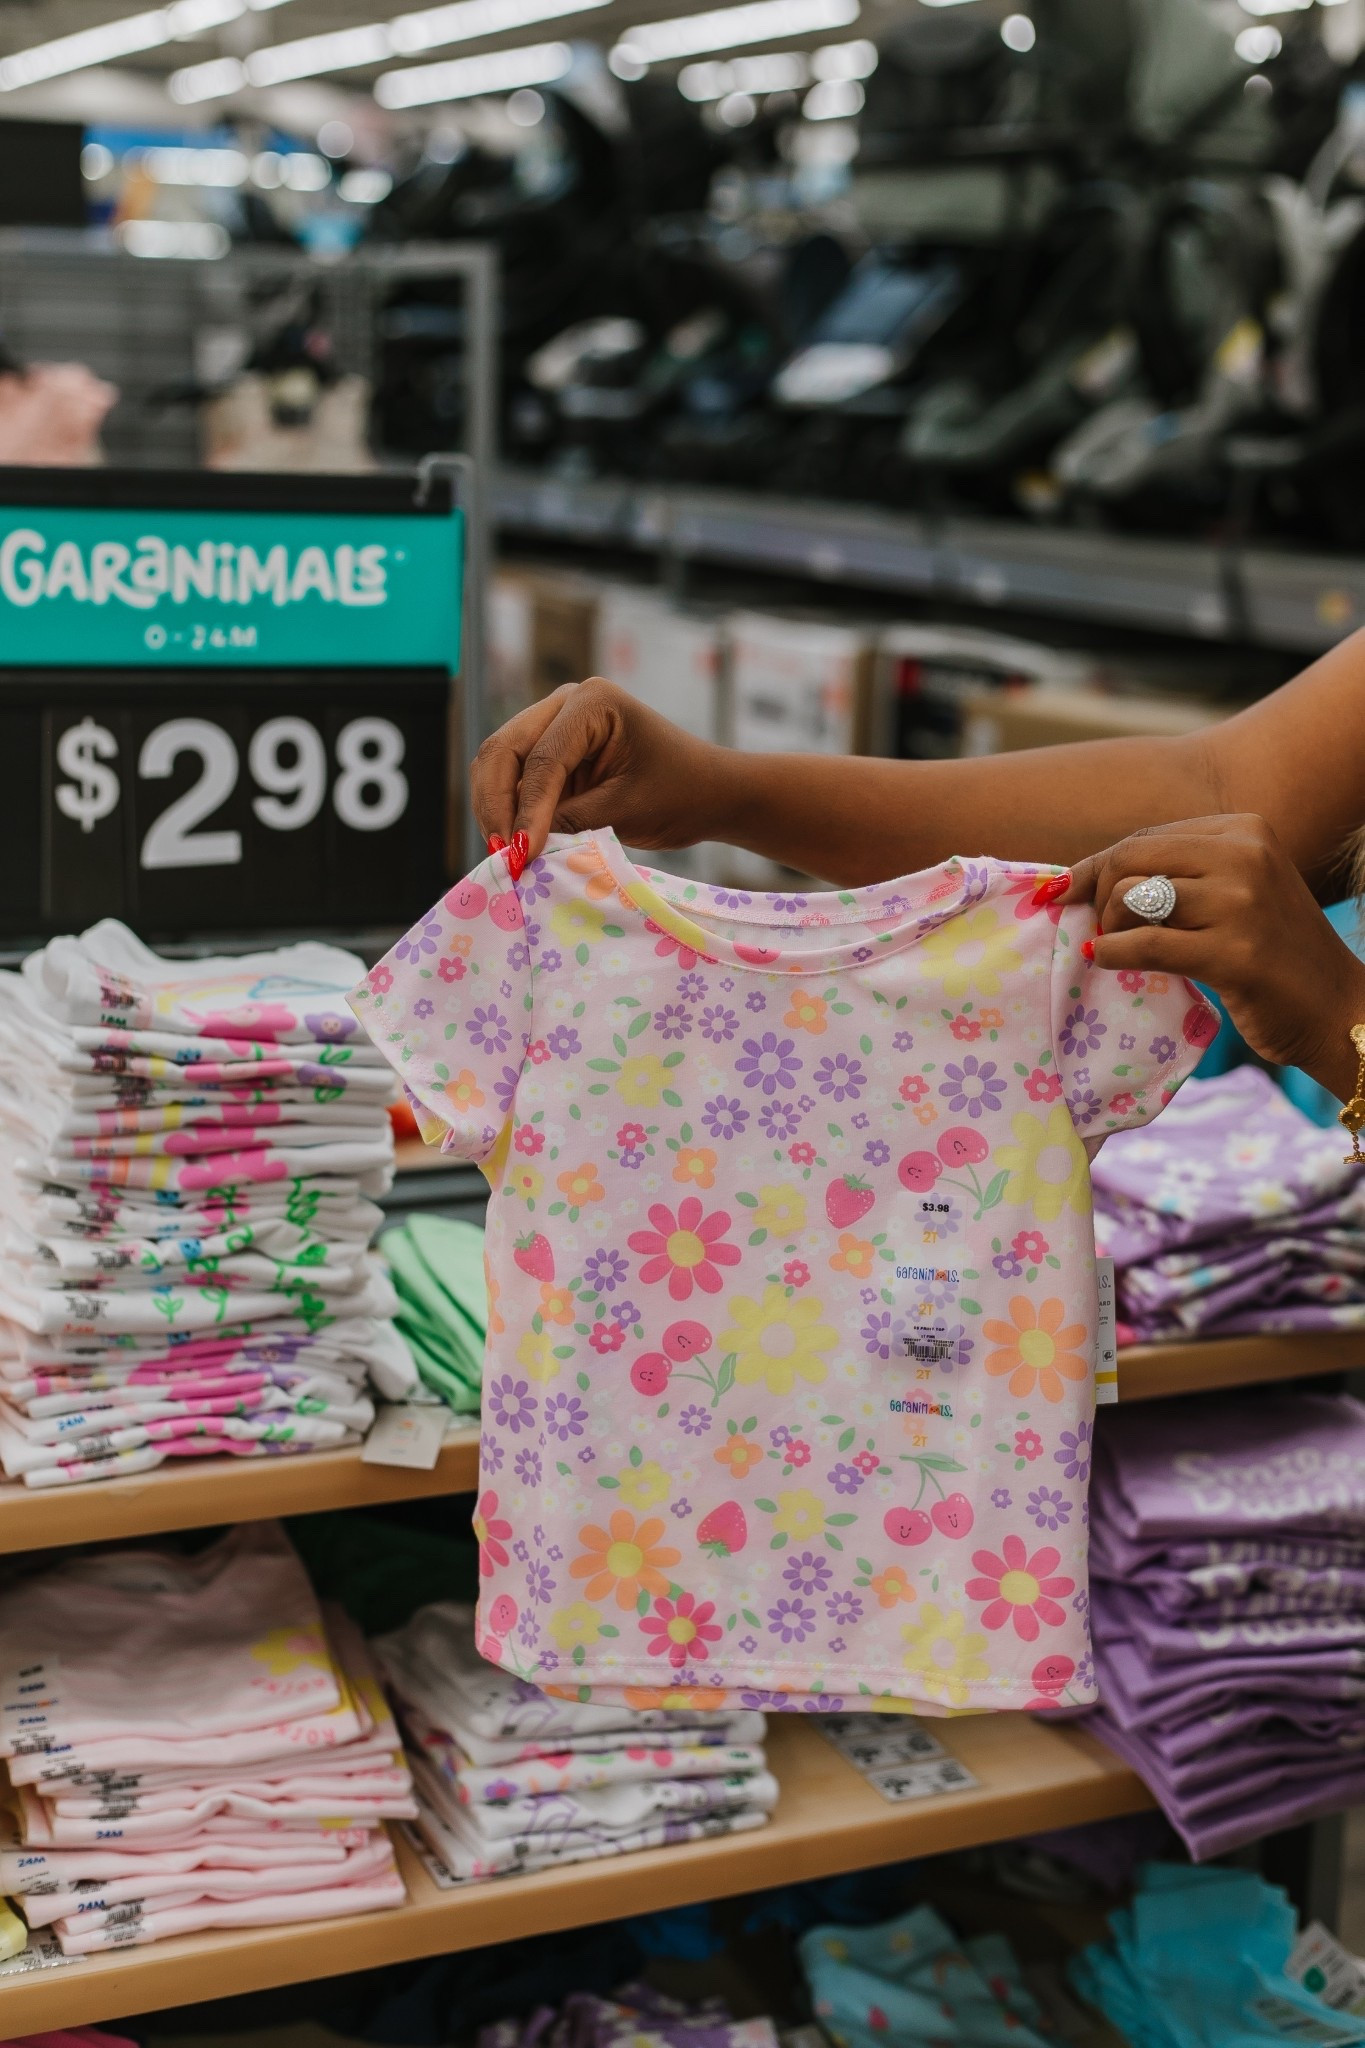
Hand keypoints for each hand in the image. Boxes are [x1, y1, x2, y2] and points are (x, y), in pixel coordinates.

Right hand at [471, 677, 736, 861]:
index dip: (527, 809)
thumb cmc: (680, 795)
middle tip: (502, 855)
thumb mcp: (627, 811)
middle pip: (504, 750)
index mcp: (593, 702)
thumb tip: (519, 848)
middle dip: (496, 804)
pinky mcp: (549, 754)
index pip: (542, 758)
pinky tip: (513, 846)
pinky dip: (508, 811)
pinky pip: (512, 780)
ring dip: (495, 809)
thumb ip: (571, 823)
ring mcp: (553, 726)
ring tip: (505, 855)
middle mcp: (565, 704)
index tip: (521, 853)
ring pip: (498, 764)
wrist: (707, 793)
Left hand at [1063, 813, 1364, 1100]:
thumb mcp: (1233, 893)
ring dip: (1108, 927)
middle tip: (1097, 928)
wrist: (1335, 1009)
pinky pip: (1146, 944)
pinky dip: (1112, 952)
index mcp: (1245, 830)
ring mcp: (1242, 903)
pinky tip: (1104, 959)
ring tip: (1116, 948)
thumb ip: (1174, 877)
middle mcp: (1246, 855)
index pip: (1145, 839)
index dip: (1097, 867)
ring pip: (1132, 898)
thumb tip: (1075, 880)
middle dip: (1098, 895)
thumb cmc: (1272, 954)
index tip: (1065, 891)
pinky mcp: (1234, 953)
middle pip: (1131, 859)